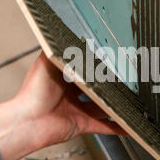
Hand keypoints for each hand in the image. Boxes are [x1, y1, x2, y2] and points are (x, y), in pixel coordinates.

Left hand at [0, 52, 124, 159]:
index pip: (82, 69)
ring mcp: (77, 110)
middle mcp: (69, 95)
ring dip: (116, 106)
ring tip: (132, 101)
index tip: (109, 59)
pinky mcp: (82, 125)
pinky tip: (128, 125)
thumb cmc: (33, 92)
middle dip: (109, 85)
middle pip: (95, 89)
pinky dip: (117, 127)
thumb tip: (60, 31)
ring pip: (102, 108)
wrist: (28, 121)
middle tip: (125, 79)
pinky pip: (103, 127)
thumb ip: (55, 48)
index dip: (95, 65)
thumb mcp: (46, 62)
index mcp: (62, 78)